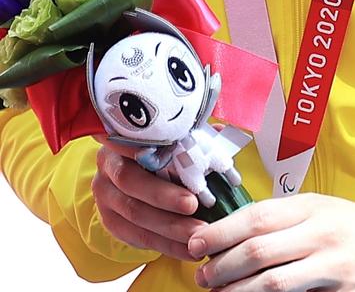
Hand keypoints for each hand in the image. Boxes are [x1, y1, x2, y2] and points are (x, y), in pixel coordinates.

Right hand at [92, 137, 204, 261]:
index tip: (182, 162)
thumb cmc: (159, 155)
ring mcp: (106, 199)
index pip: (131, 143)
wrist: (137, 179)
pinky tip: (189, 249)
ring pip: (135, 215)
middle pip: (131, 182)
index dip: (155, 153)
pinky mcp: (112, 224)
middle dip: (165, 197)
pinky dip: (167, 245)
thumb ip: (191, 135)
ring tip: (198, 233)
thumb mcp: (172, 141)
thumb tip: (220, 132)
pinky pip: (139, 238)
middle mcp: (107, 169)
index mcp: (118, 141)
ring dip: (170, 228)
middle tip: (193, 205)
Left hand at [188, 193, 354, 290]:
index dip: (221, 232)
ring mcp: (336, 268)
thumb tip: (236, 232)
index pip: (258, 216)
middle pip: (259, 250)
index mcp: (316, 207)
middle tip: (202, 278)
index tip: (195, 244)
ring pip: (273, 283)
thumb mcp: (328, 212)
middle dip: (222, 266)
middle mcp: (325, 233)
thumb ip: (289, 219)